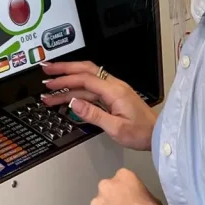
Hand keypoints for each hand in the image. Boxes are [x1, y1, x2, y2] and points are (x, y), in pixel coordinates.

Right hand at [41, 61, 156, 150]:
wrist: (157, 134)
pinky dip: (78, 90)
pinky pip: (93, 89)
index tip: (50, 83)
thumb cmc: (141, 133)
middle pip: (85, 71)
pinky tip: (69, 96)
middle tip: (47, 71)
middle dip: (64, 70)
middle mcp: (114, 86)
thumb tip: (73, 103)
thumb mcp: (115, 127)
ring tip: (52, 89)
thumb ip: (93, 114)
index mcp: (114, 91)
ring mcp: (114, 90)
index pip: (85, 79)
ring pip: (87, 81)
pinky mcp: (114, 97)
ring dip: (69, 82)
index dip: (65, 79)